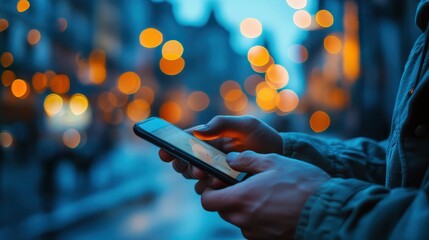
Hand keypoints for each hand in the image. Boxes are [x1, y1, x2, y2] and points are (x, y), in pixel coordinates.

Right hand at [159, 115, 282, 190]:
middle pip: (182, 160)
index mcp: (209, 137)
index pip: (184, 140)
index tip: (164, 151)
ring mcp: (212, 169)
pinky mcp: (220, 184)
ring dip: (194, 174)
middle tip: (193, 166)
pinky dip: (206, 186)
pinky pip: (205, 188)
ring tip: (204, 173)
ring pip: (190, 174)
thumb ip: (223, 124)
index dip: (170, 145)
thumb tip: (198, 132)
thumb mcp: (245, 125)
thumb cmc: (260, 136)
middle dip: (182, 163)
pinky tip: (216, 182)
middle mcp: (207, 154)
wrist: (278, 156)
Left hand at [201, 151, 330, 238]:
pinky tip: (274, 206)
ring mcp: (256, 232)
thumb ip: (247, 160)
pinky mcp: (268, 239)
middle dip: (228, 198)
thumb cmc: (301, 183)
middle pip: (223, 210)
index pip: (207, 201)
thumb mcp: (273, 162)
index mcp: (241, 199)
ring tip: (264, 194)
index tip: (219, 183)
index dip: (209, 191)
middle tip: (244, 185)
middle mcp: (244, 220)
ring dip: (245, 208)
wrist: (328, 210)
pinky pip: (254, 228)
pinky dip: (258, 218)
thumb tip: (231, 159)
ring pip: (239, 220)